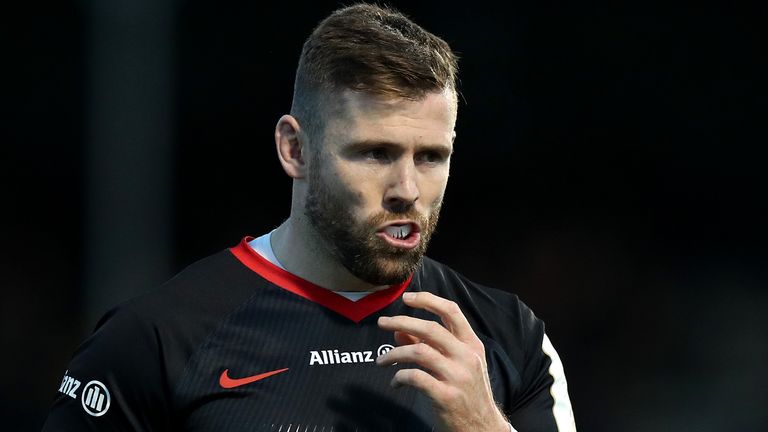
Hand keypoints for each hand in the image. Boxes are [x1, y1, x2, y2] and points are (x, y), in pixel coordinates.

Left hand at [376, 291, 509, 431]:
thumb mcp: (455, 365)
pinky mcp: (446, 396)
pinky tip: (395, 382)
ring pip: (419, 352)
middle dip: (402, 322)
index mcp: (471, 344)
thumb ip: (429, 346)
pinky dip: (399, 377)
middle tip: (382, 322)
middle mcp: (467, 357)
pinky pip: (415, 377)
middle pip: (430, 328)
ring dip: (394, 354)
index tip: (407, 297)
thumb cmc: (466, 392)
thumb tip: (399, 332)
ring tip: (382, 361)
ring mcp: (458, 377)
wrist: (482, 427)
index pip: (452, 312)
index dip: (428, 300)